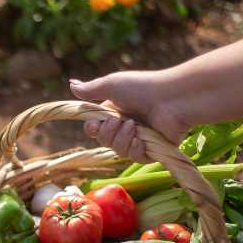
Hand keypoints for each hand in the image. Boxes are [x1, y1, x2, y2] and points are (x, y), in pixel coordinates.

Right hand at [70, 70, 190, 162]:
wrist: (172, 98)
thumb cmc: (143, 88)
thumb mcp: (112, 85)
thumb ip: (90, 89)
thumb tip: (71, 84)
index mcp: (116, 112)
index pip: (96, 128)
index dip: (92, 129)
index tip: (94, 125)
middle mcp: (126, 126)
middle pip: (104, 141)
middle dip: (108, 133)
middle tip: (118, 121)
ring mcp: (140, 139)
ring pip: (118, 151)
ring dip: (122, 139)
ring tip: (134, 126)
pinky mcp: (153, 150)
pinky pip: (135, 158)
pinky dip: (135, 149)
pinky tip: (140, 141)